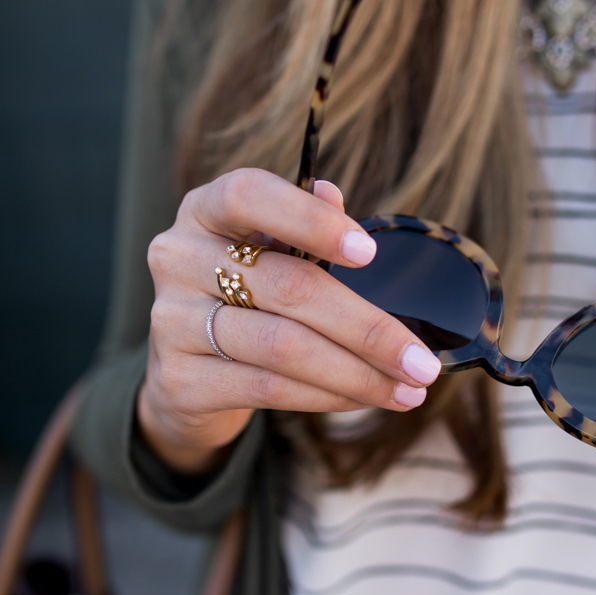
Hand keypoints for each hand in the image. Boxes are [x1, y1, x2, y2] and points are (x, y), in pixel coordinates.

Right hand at [136, 169, 443, 474]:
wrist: (187, 371)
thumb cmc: (248, 294)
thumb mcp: (274, 251)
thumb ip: (306, 224)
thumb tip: (334, 195)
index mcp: (205, 210)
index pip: (248, 195)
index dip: (310, 221)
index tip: (370, 253)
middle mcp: (178, 258)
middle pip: (289, 287)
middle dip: (370, 329)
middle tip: (423, 362)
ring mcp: (172, 320)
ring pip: (284, 347)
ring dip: (359, 374)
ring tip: (409, 390)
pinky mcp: (180, 379)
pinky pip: (268, 388)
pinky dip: (327, 396)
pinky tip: (365, 400)